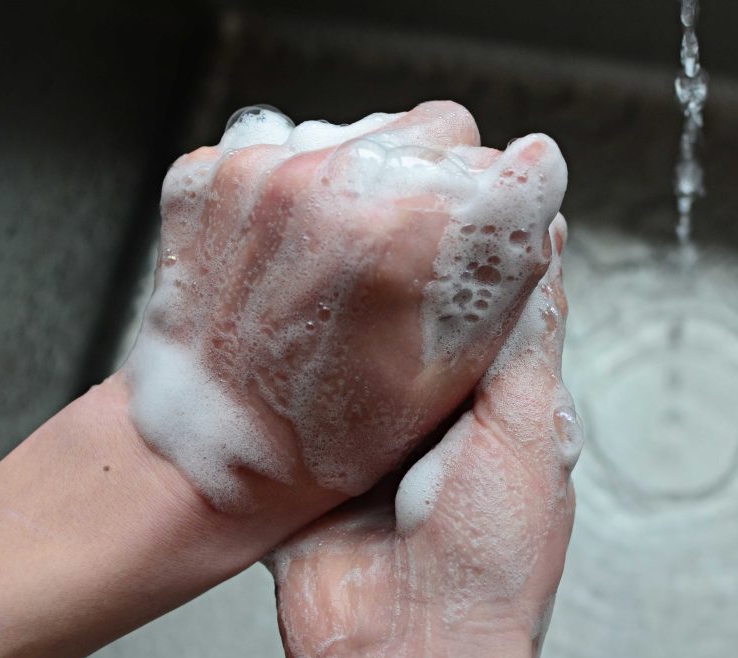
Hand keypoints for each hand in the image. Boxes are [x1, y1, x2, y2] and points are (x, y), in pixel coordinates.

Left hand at [125, 101, 567, 513]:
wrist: (204, 446)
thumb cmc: (325, 432)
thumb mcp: (452, 372)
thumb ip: (509, 266)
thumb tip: (534, 177)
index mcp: (402, 232)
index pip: (507, 163)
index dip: (503, 205)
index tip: (482, 232)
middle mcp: (330, 181)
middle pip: (439, 131)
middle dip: (440, 184)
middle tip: (406, 256)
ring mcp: (259, 169)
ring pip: (365, 130)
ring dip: (371, 178)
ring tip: (341, 259)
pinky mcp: (208, 171)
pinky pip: (290, 145)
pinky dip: (302, 185)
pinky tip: (293, 251)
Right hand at [268, 220, 579, 657]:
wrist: (404, 653)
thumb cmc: (490, 561)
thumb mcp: (527, 430)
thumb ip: (527, 342)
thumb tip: (548, 247)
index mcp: (489, 401)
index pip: (477, 301)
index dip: (462, 245)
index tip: (442, 181)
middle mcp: (425, 411)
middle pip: (404, 317)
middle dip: (383, 271)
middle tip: (357, 203)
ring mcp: (363, 432)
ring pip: (343, 350)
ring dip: (325, 313)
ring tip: (307, 247)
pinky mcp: (307, 457)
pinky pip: (290, 399)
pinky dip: (277, 367)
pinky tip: (262, 323)